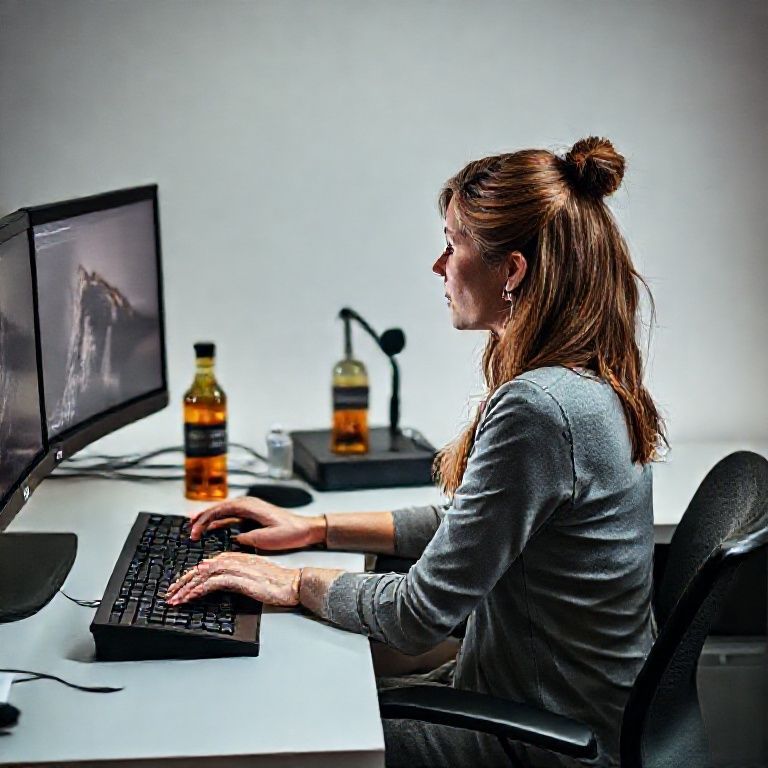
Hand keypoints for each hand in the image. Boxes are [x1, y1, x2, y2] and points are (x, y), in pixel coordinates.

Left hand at [165, 552, 301, 606]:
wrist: (293, 584)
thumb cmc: (277, 583)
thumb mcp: (253, 576)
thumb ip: (236, 575)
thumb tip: (217, 582)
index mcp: (237, 557)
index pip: (207, 564)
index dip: (190, 576)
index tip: (178, 587)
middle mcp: (235, 560)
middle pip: (201, 568)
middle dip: (182, 582)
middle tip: (169, 594)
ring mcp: (237, 569)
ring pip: (204, 575)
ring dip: (186, 588)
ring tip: (174, 600)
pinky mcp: (240, 579)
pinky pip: (213, 584)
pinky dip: (199, 590)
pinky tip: (190, 598)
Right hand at [187, 497, 325, 550]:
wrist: (306, 530)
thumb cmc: (291, 532)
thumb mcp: (267, 538)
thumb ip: (248, 538)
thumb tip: (233, 538)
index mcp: (250, 506)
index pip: (221, 509)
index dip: (205, 519)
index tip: (195, 530)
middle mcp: (248, 504)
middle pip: (219, 508)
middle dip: (202, 518)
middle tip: (189, 530)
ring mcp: (249, 509)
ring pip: (222, 512)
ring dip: (208, 519)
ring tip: (193, 527)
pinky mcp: (251, 516)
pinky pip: (230, 517)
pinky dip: (218, 522)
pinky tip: (211, 528)